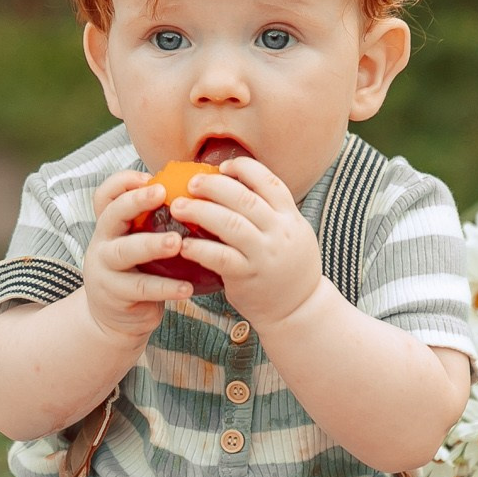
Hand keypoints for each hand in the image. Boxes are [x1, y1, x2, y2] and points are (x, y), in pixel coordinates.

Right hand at [81, 168, 193, 343]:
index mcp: (109, 226)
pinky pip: (142, 288)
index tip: (149, 176)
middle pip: (111, 215)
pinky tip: (188, 288)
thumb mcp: (138, 245)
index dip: (122, 182)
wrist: (115, 319)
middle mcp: (102, 242)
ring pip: (125, 252)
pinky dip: (166, 288)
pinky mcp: (115, 296)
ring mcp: (105, 270)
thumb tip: (197, 196)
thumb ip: (154, 224)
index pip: (105, 195)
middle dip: (135, 201)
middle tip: (163, 193)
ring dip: (151, 245)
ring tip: (177, 243)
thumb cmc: (137, 274)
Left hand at [168, 157, 323, 329]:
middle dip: (213, 186)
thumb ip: (269, 212)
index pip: (268, 181)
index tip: (222, 167)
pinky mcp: (248, 276)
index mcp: (290, 217)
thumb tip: (234, 185)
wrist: (299, 309)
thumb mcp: (290, 233)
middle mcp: (279, 232)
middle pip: (244, 198)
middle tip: (190, 184)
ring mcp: (264, 254)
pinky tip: (184, 244)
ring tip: (178, 207)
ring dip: (200, 211)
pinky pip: (220, 257)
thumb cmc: (286, 267)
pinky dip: (199, 248)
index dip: (243, 168)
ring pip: (230, 223)